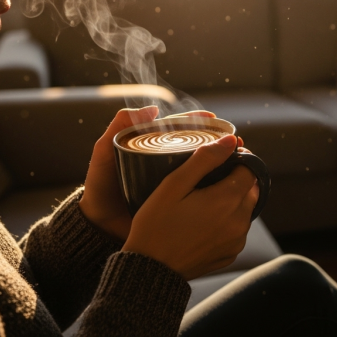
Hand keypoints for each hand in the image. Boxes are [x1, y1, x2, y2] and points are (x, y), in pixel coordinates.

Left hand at [79, 107, 226, 240]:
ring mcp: (174, 184)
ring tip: (237, 157)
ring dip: (221, 161)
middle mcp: (167, 163)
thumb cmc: (100, 188)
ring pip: (202, 168)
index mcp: (153, 148)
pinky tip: (229, 182)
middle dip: (217, 140)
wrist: (99, 227)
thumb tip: (152, 109)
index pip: (179, 129)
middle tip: (233, 139)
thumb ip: (118, 128)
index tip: (213, 118)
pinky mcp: (178, 203)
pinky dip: (215, 185)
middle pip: (197, 146)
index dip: (198, 122)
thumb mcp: (105, 153)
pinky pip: (200, 191)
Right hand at [121, 134, 259, 279]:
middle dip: (236, 180)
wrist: (149, 270)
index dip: (238, 160)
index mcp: (228, 200)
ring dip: (233, 201)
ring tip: (204, 199)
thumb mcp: (174, 185)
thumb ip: (205, 159)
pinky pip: (238, 229)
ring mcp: (237, 240)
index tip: (222, 159)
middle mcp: (240, 221)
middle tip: (209, 179)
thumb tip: (231, 140)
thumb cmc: (156, 225)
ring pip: (246, 209)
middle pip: (251, 189)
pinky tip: (205, 221)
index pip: (250, 170)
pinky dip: (228, 221)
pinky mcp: (231, 254)